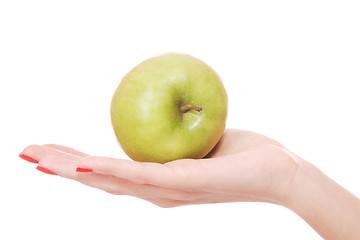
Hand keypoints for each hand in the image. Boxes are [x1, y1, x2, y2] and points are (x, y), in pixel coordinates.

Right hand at [20, 129, 300, 206]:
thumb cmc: (243, 154)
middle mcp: (157, 192)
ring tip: (42, 160)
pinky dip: (113, 172)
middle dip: (63, 168)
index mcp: (159, 181)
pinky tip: (88, 166)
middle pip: (102, 180)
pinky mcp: (185, 184)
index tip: (50, 153)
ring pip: (113, 181)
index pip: (111, 172)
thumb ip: (177, 135)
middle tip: (28, 154)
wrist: (279, 172)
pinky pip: (143, 177)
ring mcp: (169, 192)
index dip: (77, 165)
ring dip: (75, 171)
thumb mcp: (201, 138)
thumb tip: (166, 110)